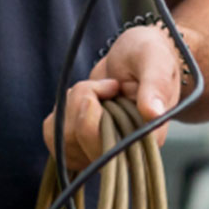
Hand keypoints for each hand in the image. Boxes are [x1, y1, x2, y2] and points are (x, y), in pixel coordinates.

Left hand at [41, 25, 187, 171]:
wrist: (135, 55)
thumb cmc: (149, 55)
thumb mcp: (154, 61)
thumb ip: (155, 86)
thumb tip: (154, 115)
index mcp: (146, 140)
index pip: (107, 148)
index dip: (92, 116)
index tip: (110, 87)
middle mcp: (123, 153)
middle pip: (78, 141)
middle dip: (81, 100)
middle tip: (108, 83)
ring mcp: (100, 151)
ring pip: (62, 138)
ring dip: (71, 103)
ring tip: (97, 89)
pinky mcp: (81, 145)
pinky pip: (53, 136)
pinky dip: (60, 111)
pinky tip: (83, 100)